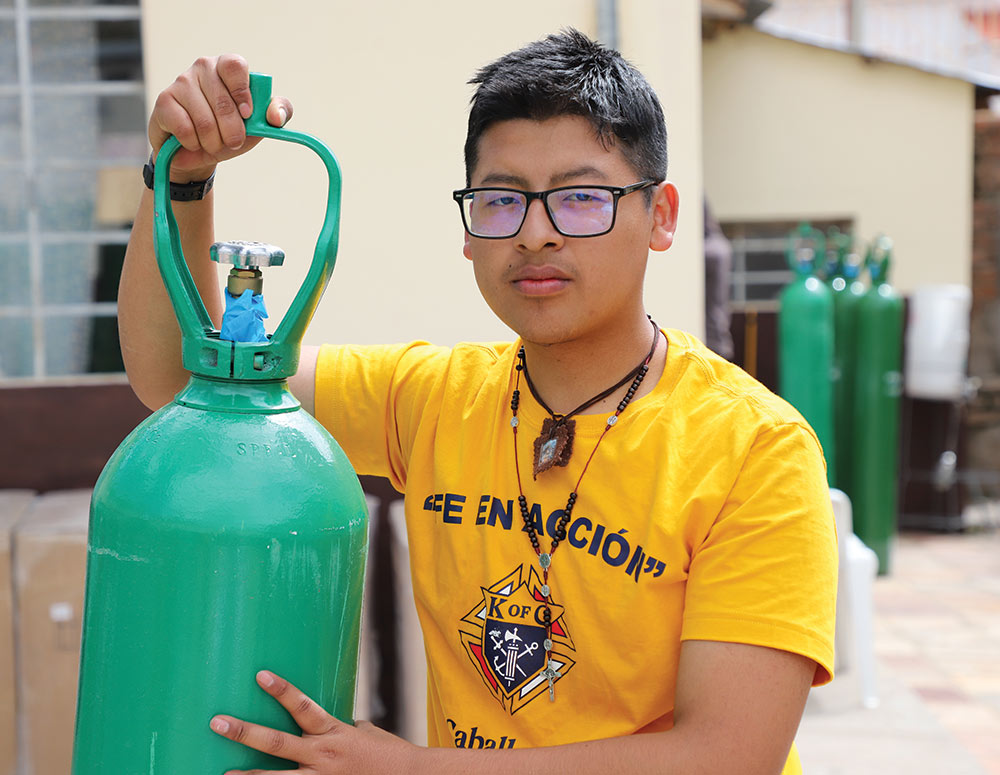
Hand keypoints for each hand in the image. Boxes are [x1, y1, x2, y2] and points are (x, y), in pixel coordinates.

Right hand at [149, 54, 293, 181]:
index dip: (242, 92)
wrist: (196, 151)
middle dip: (232, 132)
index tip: (247, 115)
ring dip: (213, 143)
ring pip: (204, 121)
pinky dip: (194, 144)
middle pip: (223, 101)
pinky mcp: (164, 100)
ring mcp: (181, 81)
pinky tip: (192, 141)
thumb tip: (276, 117)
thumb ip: (277, 114)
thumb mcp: (257, 124)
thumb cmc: (229, 130)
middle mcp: (204, 67)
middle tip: (232, 141)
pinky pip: (185, 129)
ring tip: (211, 143)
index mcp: (228, 68)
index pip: (235, 66)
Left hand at [210, 670, 420, 774]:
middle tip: (217, 722)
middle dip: (245, 733)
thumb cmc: (386, 752)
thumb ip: (338, 725)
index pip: (303, 707)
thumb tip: (318, 720)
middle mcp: (323, 756)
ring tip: (222, 773)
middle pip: (277, 744)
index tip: (260, 675)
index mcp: (334, 732)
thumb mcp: (363, 731)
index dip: (282, 691)